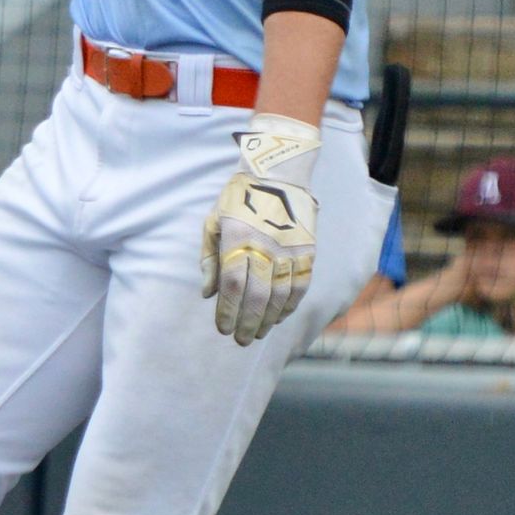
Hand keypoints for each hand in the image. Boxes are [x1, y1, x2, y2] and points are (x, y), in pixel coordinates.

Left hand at [201, 115, 320, 344]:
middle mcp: (265, 249)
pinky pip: (300, 286)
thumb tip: (207, 294)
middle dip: (247, 323)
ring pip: (281, 296)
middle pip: (257, 297)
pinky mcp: (307, 251)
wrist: (278, 173)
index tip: (222, 329)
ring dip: (268, 319)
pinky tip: (279, 317)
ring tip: (257, 333)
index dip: (227, 312)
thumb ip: (209, 259)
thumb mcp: (213, 222)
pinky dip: (290, 306)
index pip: (232, 286)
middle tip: (240, 340)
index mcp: (237, 241)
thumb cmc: (239, 198)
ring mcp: (289, 251)